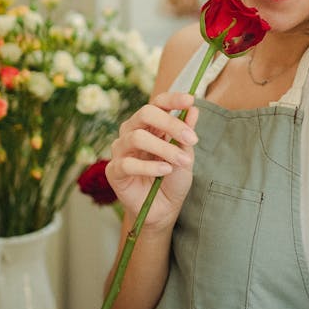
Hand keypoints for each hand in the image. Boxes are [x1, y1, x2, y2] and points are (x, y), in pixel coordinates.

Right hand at [106, 92, 198, 229]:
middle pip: (145, 113)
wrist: (164, 210)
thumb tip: (194, 110)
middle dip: (170, 123)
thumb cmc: (173, 179)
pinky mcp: (114, 171)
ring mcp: (121, 150)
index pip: (157, 103)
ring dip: (164, 149)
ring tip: (182, 161)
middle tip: (191, 139)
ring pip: (137, 137)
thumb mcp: (185, 155)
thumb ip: (186, 134)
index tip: (190, 100)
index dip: (173, 99)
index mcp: (150, 125)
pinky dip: (149, 166)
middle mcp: (132, 132)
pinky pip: (127, 163)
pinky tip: (165, 171)